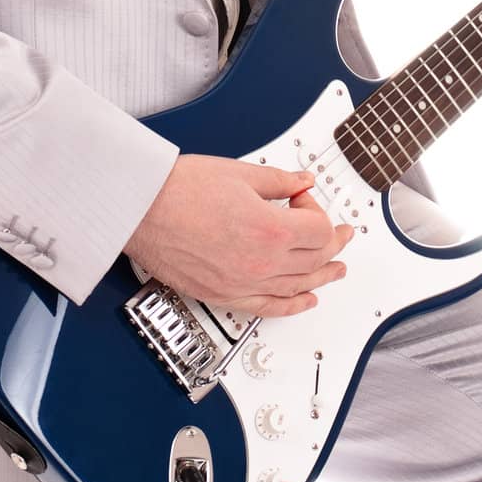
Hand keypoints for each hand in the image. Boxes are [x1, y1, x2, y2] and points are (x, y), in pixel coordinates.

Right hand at [124, 153, 352, 316]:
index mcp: (269, 230)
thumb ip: (278, 181)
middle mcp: (261, 263)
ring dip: (322, 277)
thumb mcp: (239, 173)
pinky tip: (306, 300)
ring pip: (298, 287)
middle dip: (331, 243)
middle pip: (314, 259)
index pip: (319, 230)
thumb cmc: (178, 189)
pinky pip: (269, 308)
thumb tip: (301, 181)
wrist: (140, 208)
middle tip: (341, 234)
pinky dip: (293, 306)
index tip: (300, 197)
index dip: (317, 209)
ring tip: (337, 270)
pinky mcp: (223, 294)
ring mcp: (242, 283)